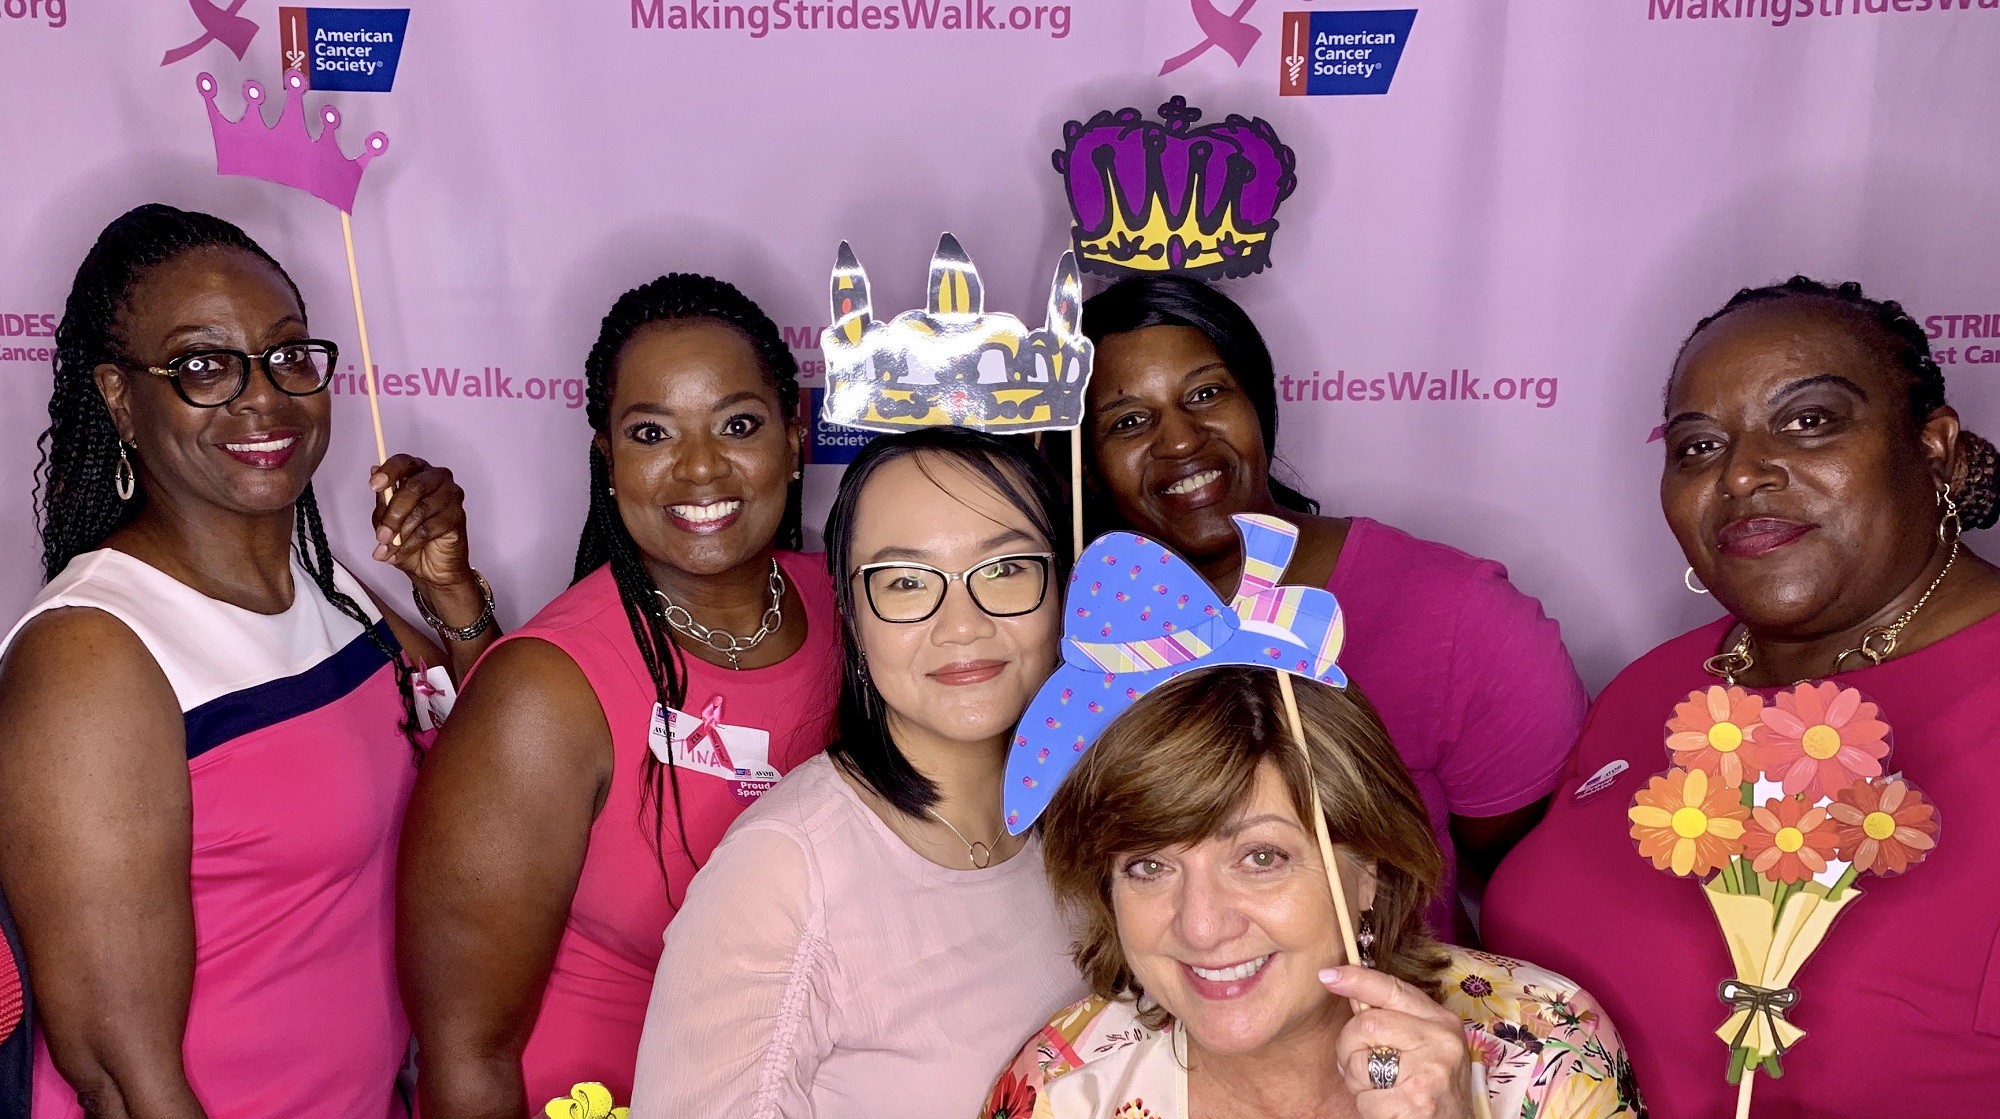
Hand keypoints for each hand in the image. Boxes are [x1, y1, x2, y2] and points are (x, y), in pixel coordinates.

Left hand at [369, 455, 472, 595]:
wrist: (433, 568)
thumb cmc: (410, 539)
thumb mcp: (386, 518)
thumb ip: (383, 497)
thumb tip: (374, 470)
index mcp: (418, 473)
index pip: (404, 462)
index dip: (389, 472)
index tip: (374, 485)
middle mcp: (437, 479)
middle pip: (414, 487)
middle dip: (393, 514)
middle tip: (381, 534)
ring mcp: (451, 496)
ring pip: (421, 510)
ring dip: (400, 533)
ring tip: (388, 548)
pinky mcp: (457, 516)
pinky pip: (429, 528)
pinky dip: (410, 543)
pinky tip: (402, 552)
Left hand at [1323, 966, 1476, 1118]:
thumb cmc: (1433, 1086)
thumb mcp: (1425, 1045)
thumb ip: (1395, 1019)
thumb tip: (1350, 991)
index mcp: (1441, 1021)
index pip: (1392, 989)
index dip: (1356, 980)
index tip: (1328, 976)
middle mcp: (1440, 1041)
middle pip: (1365, 1024)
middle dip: (1349, 1048)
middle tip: (1361, 1066)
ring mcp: (1430, 1072)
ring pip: (1359, 1064)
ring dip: (1357, 1083)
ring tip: (1381, 1090)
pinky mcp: (1416, 1102)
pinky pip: (1365, 1099)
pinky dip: (1367, 1108)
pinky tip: (1388, 1108)